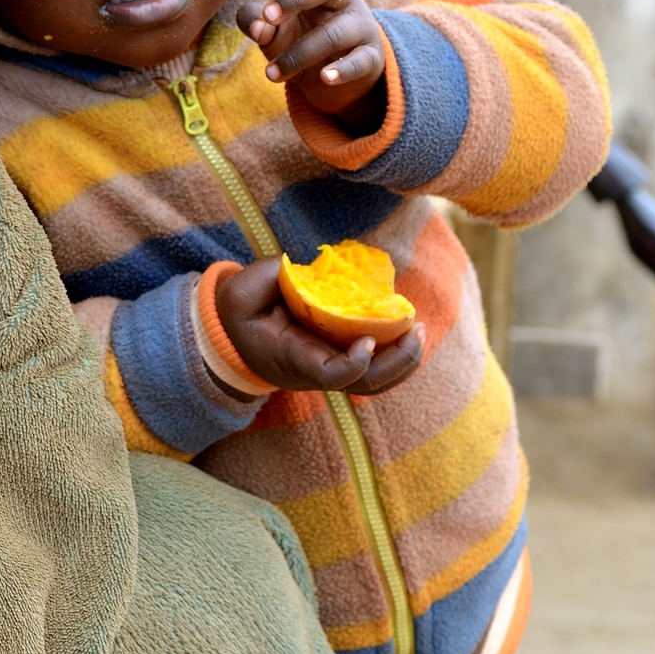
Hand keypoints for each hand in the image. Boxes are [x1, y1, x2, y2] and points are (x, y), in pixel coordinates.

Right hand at [215, 258, 424, 394]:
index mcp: (291, 358)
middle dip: (397, 361)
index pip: (327, 376)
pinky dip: (397, 352)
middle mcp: (315, 372)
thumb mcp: (242, 293)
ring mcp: (331, 368)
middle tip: (414, 331)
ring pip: (376, 381)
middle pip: (365, 383)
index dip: (352, 365)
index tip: (368, 340)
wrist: (235, 333)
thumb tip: (305, 270)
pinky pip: (376, 366)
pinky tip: (409, 329)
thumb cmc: (241, 312)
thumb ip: (271, 276)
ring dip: (404, 360)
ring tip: (418, 330)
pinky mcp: (341, 357)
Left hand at [238, 0, 387, 133]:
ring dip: (297, 55)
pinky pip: (358, 61)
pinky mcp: (369, 58)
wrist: (336, 80)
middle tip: (268, 18)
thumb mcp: (272, 29)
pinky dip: (341, 71)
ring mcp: (358, 27)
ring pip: (332, 34)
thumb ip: (255, 20)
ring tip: (270, 74)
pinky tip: (324, 78)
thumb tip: (257, 25)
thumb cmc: (299, 42)